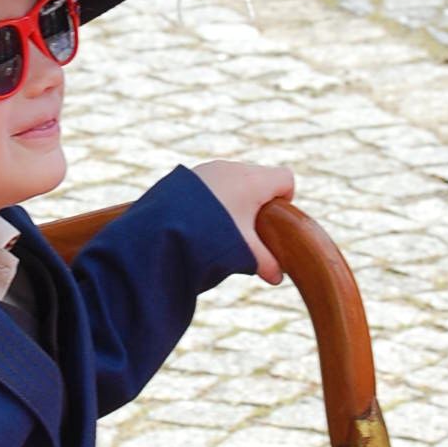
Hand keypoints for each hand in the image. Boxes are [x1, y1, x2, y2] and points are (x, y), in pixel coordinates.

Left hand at [192, 159, 296, 283]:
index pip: (286, 178)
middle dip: (259, 201)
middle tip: (249, 228)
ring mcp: (210, 169)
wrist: (161, 227)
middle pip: (261, 177)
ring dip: (236, 198)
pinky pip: (213, 180)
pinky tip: (203, 218)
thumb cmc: (210, 237)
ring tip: (223, 225)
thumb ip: (265, 263)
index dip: (285, 200)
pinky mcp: (190, 174)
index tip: (273, 221)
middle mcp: (233, 168)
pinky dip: (215, 196)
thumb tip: (277, 278)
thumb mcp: (243, 251)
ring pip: (235, 178)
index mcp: (253, 181)